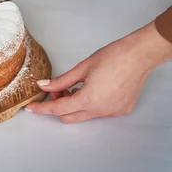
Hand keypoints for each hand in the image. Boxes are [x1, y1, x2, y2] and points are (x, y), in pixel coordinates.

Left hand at [25, 22, 171, 122]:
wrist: (139, 55)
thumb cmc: (113, 57)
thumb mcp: (82, 68)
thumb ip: (60, 81)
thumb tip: (43, 86)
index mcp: (89, 99)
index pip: (58, 109)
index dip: (42, 108)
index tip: (31, 108)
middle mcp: (101, 110)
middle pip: (69, 116)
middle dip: (59, 105)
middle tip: (58, 89)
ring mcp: (113, 112)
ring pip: (84, 115)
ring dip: (75, 104)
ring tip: (77, 85)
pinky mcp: (122, 109)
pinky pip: (99, 112)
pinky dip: (90, 103)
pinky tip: (93, 88)